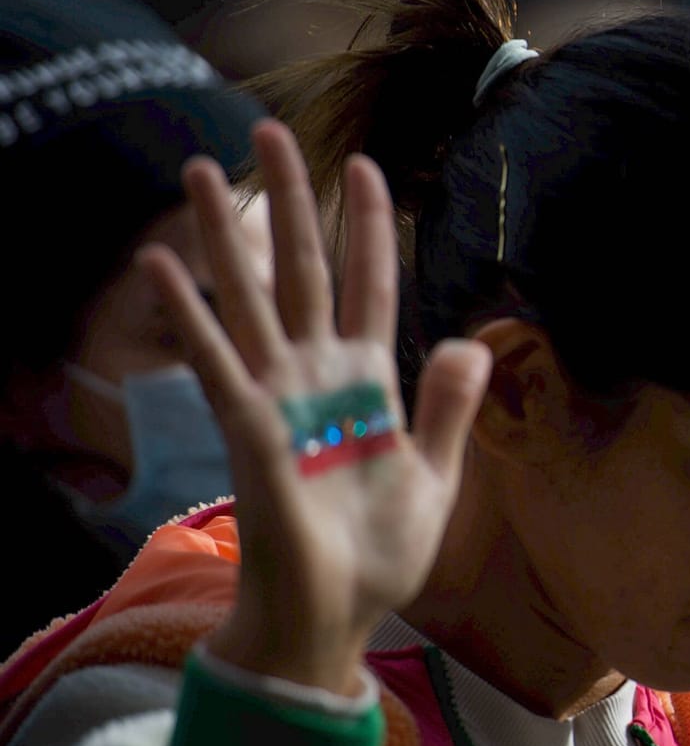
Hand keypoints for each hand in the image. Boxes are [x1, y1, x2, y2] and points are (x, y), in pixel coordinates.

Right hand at [141, 121, 491, 693]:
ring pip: (252, 298)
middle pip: (302, 271)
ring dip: (223, 234)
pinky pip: (217, 361)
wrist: (338, 613)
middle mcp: (320, 377)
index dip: (368, 229)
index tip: (366, 167)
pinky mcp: (250, 429)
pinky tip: (162, 265)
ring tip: (200, 169)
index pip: (370, 287)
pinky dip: (191, 314)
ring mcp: (280, 397)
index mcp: (370, 384)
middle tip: (269, 132)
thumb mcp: (435, 474)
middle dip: (289, 203)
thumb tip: (470, 341)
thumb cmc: (381, 552)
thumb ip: (449, 407)